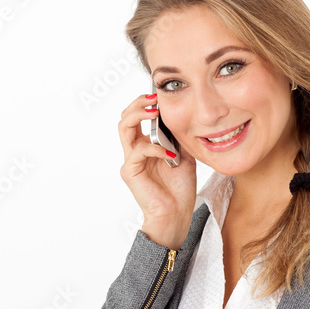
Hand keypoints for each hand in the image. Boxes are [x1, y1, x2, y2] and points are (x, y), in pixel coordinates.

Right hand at [118, 93, 196, 249]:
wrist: (176, 213)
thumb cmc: (180, 188)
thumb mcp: (185, 154)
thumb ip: (178, 136)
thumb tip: (182, 114)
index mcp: (146, 145)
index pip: (139, 116)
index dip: (148, 103)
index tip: (162, 95)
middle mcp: (135, 150)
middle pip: (126, 116)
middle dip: (139, 103)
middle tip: (154, 98)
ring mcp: (131, 160)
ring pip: (124, 127)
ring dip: (139, 114)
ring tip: (155, 111)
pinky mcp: (130, 171)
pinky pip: (139, 150)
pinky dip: (156, 148)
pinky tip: (170, 154)